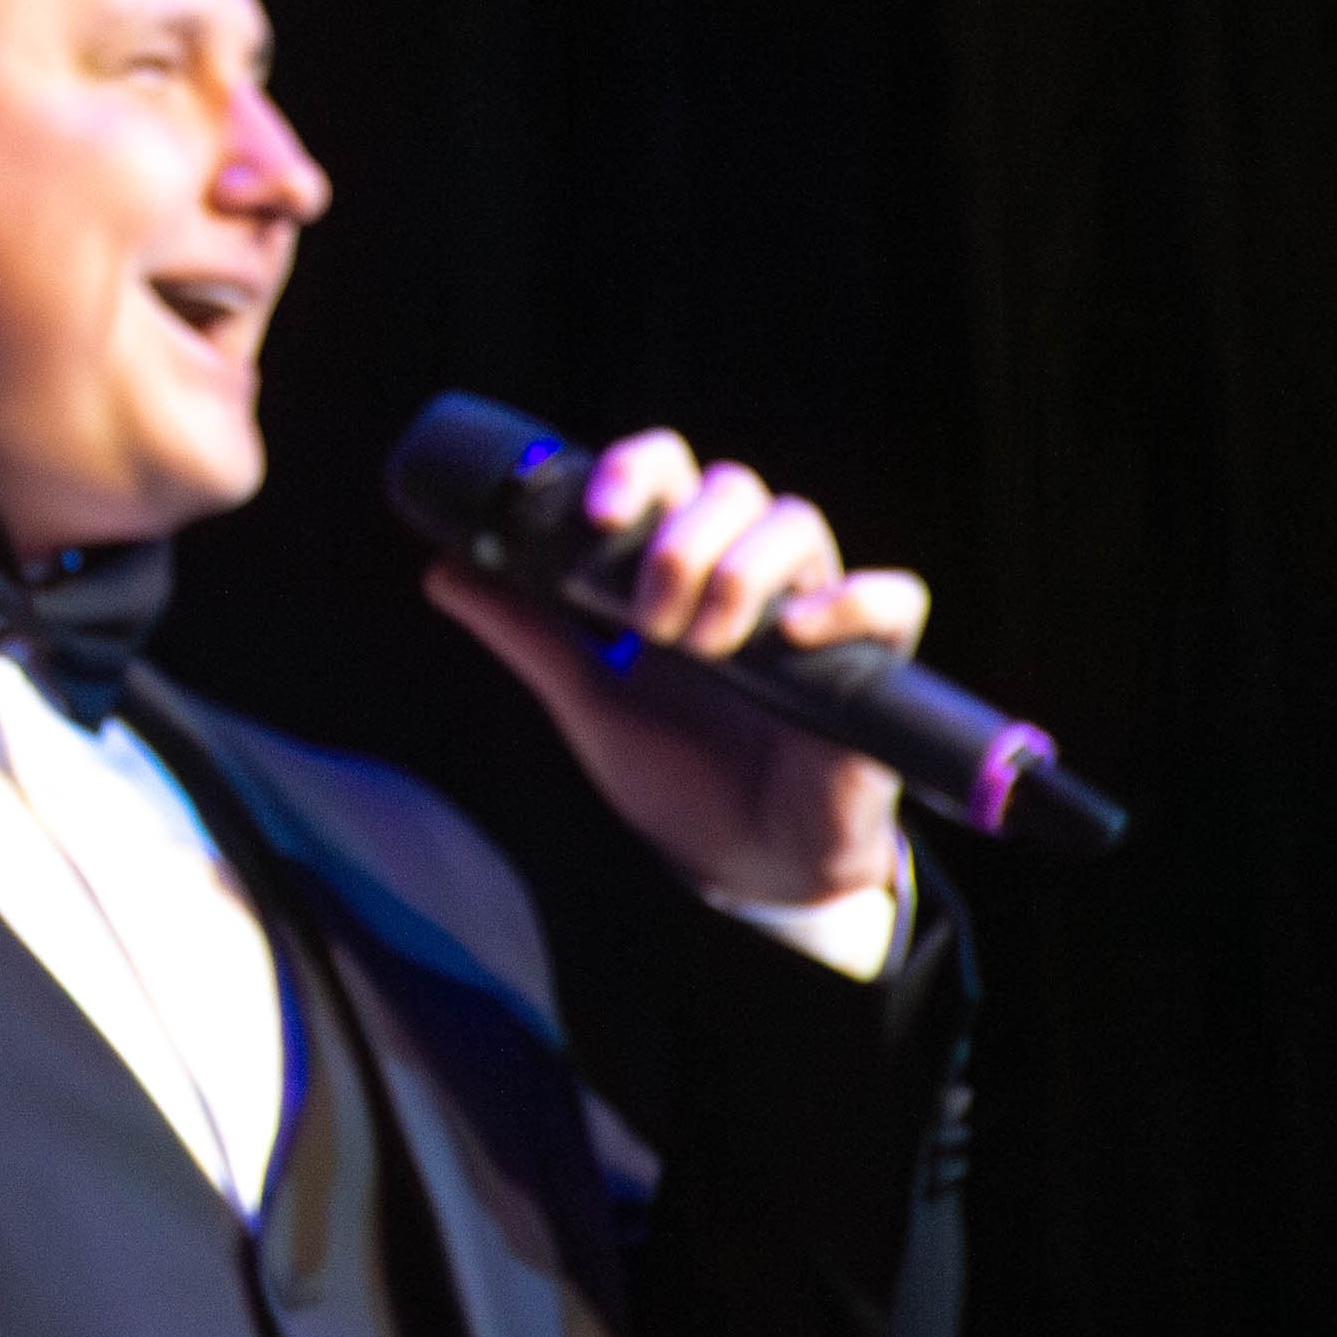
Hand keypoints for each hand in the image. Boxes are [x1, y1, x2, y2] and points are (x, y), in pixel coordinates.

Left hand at [422, 429, 916, 909]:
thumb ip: (528, 635)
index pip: (670, 472)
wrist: (742, 866)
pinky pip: (892, 599)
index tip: (596, 519)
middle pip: (733, 486)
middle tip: (646, 619)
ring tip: (701, 644)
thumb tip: (444, 570)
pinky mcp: (870, 668)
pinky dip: (847, 600)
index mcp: (683, 569)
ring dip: (739, 569)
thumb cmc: (676, 775)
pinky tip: (794, 631)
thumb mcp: (588, 701)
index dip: (634, 470)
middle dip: (680, 539)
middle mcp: (750, 575)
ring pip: (798, 523)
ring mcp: (813, 614)